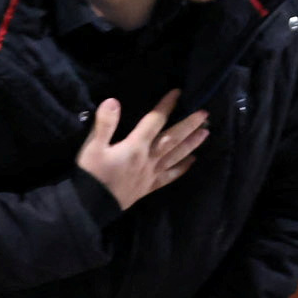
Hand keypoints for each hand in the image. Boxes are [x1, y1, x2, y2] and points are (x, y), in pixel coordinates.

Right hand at [77, 91, 209, 211]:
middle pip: (173, 138)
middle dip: (189, 125)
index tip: (178, 92)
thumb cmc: (92, 174)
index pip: (154, 121)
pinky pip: (170, 176)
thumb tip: (113, 101)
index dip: (166, 105)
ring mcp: (151, 174)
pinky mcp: (149, 186)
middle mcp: (148, 158)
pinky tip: (192, 162)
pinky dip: (182, 168)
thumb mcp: (93, 147)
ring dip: (191, 144)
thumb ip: (104, 124)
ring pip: (176, 156)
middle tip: (205, 114)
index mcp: (135, 146)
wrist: (92, 205)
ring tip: (205, 133)